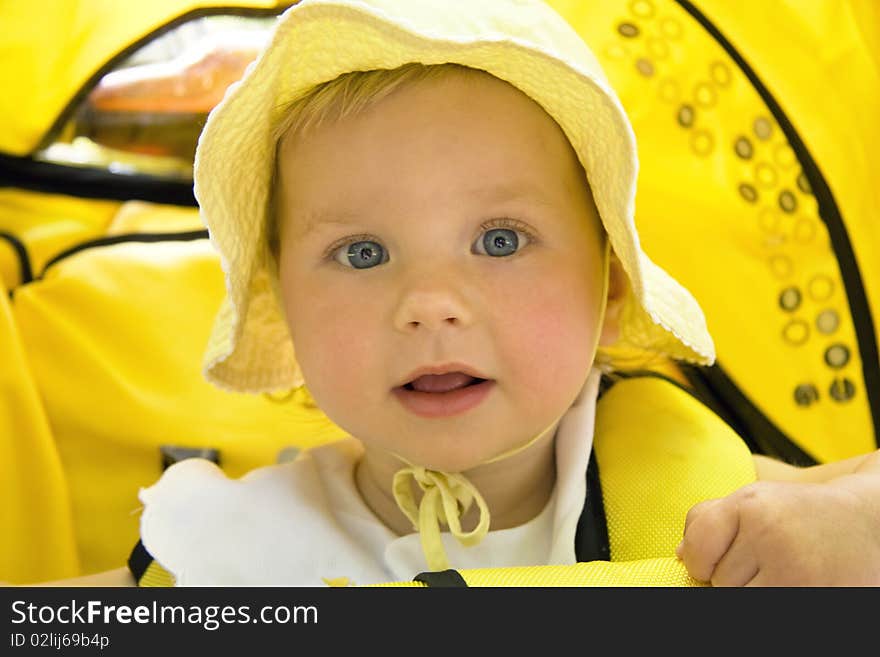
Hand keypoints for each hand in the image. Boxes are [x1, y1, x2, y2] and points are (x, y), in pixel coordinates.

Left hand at [676, 475, 879, 585]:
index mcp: (752, 507)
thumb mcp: (751, 500)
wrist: (866, 526)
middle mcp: (773, 538)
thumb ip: (708, 519)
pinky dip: (770, 601)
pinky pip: (765, 612)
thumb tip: (681, 556)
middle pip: (719, 581)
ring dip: (751, 593)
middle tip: (763, 559)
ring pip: (739, 601)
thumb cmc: (797, 513)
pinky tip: (789, 585)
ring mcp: (796, 573)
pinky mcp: (811, 598)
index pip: (697, 549)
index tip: (712, 557)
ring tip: (779, 572)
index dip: (698, 559)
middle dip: (732, 576)